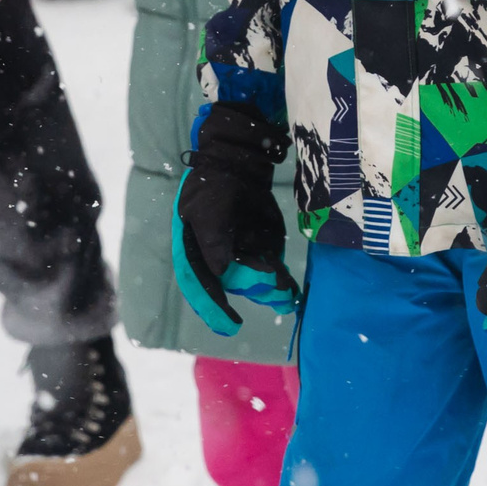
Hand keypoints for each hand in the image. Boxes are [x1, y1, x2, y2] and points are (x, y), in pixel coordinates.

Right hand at [173, 103, 300, 334]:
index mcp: (196, 252)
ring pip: (255, 278)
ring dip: (270, 288)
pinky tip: (290, 285)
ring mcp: (240, 251)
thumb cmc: (212, 183)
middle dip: (255, 293)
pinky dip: (279, 275)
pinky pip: (269, 264)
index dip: (215, 307)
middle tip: (276, 299)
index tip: (231, 325)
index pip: (202, 285)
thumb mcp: (207, 208)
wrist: (235, 161)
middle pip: (234, 284)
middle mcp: (218, 257)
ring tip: (288, 296)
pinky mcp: (260, 242)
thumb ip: (213, 240)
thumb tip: (220, 272)